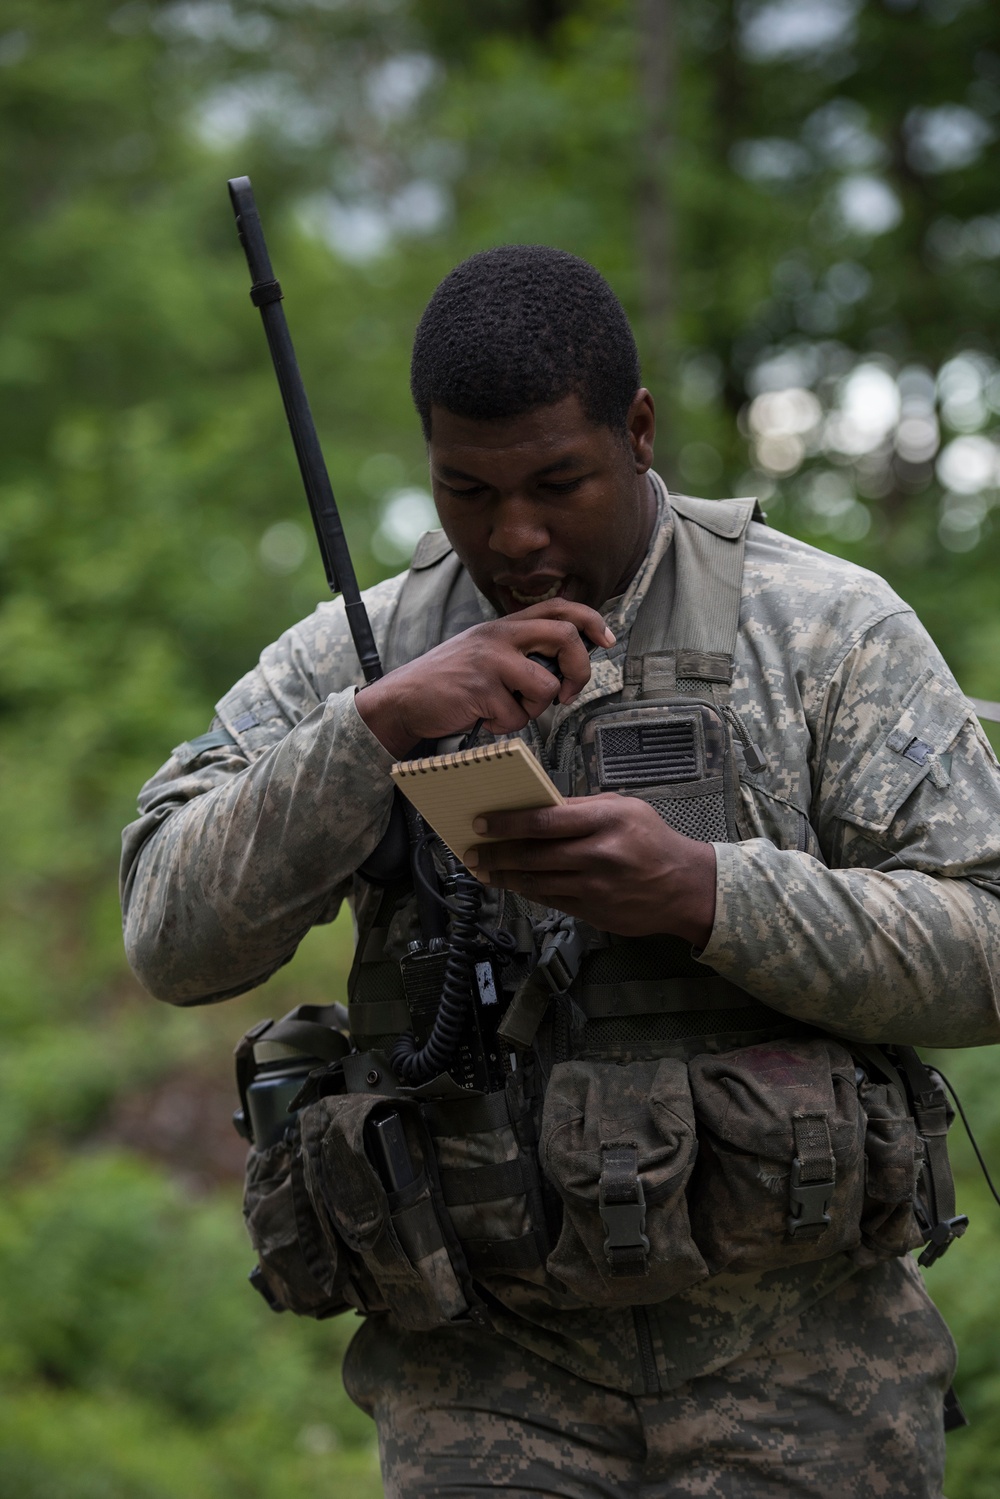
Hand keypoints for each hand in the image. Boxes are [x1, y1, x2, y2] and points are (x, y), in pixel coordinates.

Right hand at [355, 601, 614, 758]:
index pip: (559, 608)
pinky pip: (517, 717)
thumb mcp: (485, 653)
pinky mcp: (480, 689)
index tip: (605, 640)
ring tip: (507, 708)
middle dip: (578, 671)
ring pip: (545, 686)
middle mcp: (499, 636)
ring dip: (533, 708)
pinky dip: (504, 726)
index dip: (591, 621)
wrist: (404, 699)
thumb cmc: (450, 682)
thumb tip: (566, 661)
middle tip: (568, 693)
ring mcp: (490, 661)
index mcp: (505, 626)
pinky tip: (483, 718)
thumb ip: (521, 650)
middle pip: (564, 638)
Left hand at [462, 793, 716, 947]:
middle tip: (470, 852)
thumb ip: (581, 808)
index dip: (508, 823)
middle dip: (496, 854)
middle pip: (533, 855)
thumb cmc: (651, 840)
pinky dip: (527, 891)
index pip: (544, 822)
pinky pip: (550, 900)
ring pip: (536, 882)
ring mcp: (595, 888)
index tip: (482, 823)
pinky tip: (512, 883)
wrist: (684, 887)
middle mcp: (599, 856)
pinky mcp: (593, 913)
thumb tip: (536, 807)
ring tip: (482, 870)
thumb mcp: (623, 808)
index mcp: (606, 821)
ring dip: (504, 877)